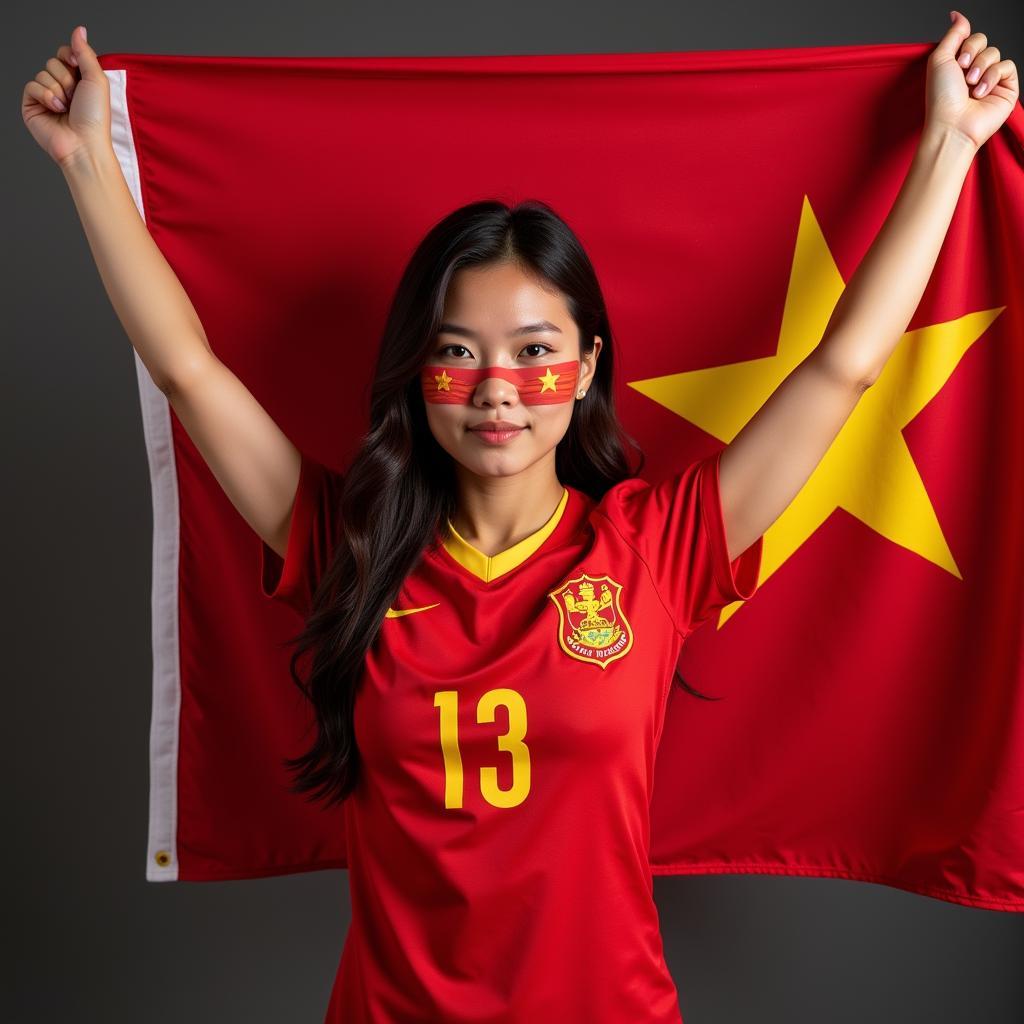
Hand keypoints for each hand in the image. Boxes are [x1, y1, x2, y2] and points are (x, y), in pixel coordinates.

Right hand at [21, 26, 111, 167]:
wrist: (83, 143)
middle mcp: (62, 87)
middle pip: (53, 61)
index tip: (77, 67)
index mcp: (79, 80)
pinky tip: (55, 110)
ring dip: (57, 90)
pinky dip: (45, 96)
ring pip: (42, 73)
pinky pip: (31, 84)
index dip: (70, 57)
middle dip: (66, 78)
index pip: (65, 53)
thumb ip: (85, 52)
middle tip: (75, 97)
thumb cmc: (95, 117)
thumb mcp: (96, 79)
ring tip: (66, 108)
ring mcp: (47, 96)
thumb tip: (79, 30)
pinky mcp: (33, 104)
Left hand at [925, 11, 1018, 150]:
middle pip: (984, 42)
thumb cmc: (941, 97)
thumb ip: (953, 35)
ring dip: (981, 68)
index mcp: (958, 65)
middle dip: (973, 54)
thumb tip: (957, 15)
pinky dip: (993, 76)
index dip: (967, 45)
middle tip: (963, 74)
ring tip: (971, 86)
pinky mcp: (1006, 88)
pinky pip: (1007, 66)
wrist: (952, 124)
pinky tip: (982, 93)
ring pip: (996, 52)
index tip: (957, 62)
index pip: (972, 38)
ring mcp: (991, 80)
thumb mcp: (940, 59)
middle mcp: (974, 71)